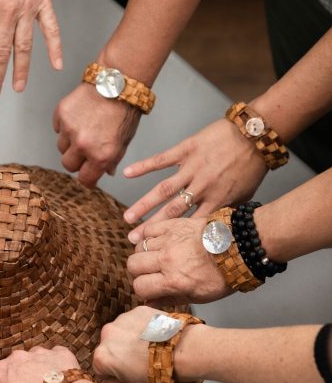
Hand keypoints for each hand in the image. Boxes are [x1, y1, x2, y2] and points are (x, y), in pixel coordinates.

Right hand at [0, 346, 78, 382]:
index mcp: (1, 371)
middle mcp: (18, 356)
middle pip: (15, 364)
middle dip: (20, 376)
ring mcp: (40, 352)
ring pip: (35, 358)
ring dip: (38, 369)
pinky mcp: (60, 352)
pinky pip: (55, 356)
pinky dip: (57, 365)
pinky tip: (61, 380)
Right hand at [54, 83, 140, 186]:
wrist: (118, 83)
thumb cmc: (124, 111)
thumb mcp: (124, 142)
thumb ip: (111, 159)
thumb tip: (105, 172)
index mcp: (101, 155)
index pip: (85, 179)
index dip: (86, 178)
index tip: (87, 175)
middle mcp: (83, 145)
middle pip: (68, 165)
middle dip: (76, 161)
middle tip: (84, 150)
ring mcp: (70, 129)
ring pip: (61, 147)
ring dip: (69, 143)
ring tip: (83, 129)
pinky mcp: (61, 114)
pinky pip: (57, 128)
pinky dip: (64, 126)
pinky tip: (78, 117)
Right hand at [92, 306, 161, 382]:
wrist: (182, 351)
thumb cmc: (159, 372)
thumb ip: (119, 376)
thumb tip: (119, 373)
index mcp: (102, 356)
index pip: (100, 366)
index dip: (113, 372)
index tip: (125, 374)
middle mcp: (107, 334)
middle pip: (110, 345)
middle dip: (121, 351)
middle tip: (139, 360)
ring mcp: (122, 319)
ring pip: (123, 330)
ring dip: (131, 337)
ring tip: (150, 346)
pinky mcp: (137, 310)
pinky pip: (136, 319)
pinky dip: (143, 326)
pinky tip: (156, 335)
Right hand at [122, 118, 266, 239]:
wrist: (255, 135)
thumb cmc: (252, 166)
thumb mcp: (245, 196)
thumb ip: (227, 212)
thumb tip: (217, 229)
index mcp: (216, 201)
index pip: (189, 224)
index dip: (171, 237)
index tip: (156, 247)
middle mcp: (201, 188)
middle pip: (171, 211)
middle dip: (151, 226)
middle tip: (133, 239)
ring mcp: (192, 169)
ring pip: (163, 190)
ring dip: (144, 204)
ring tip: (127, 217)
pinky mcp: (186, 150)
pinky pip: (162, 160)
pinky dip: (144, 166)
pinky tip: (127, 173)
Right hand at [128, 218, 231, 305]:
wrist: (240, 247)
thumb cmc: (223, 275)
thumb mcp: (199, 296)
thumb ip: (170, 299)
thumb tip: (149, 302)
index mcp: (173, 281)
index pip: (139, 287)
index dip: (142, 290)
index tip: (149, 289)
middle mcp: (166, 260)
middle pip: (133, 265)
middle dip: (138, 272)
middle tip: (149, 272)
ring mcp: (168, 241)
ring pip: (138, 247)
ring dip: (144, 254)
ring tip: (155, 256)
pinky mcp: (172, 225)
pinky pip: (148, 229)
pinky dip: (147, 236)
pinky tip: (155, 241)